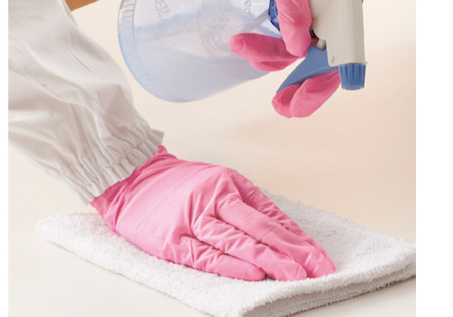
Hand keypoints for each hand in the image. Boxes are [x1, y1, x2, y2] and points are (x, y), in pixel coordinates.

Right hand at [91, 146, 335, 280]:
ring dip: (268, 259)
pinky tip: (252, 274)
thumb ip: (245, 203)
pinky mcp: (173, 240)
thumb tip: (280, 231)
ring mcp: (193, 219)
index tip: (318, 256)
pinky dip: (229, 266)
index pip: (269, 214)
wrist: (134, 178)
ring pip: (235, 240)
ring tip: (294, 275)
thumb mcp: (216, 180)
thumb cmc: (180, 182)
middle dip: (290, 249)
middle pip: (257, 226)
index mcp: (228, 183)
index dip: (296, 236)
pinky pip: (205, 255)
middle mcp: (214, 198)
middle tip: (317, 268)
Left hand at [227, 0, 364, 115]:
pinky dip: (269, 48)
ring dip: (270, 57)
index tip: (298, 104)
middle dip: (298, 83)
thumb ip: (294, 10)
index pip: (341, 52)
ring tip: (240, 46)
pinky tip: (249, 47)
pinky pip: (289, 40)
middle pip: (322, 59)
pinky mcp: (300, 12)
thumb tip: (298, 48)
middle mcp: (335, 9)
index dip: (321, 82)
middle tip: (279, 106)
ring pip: (299, 51)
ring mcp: (318, 12)